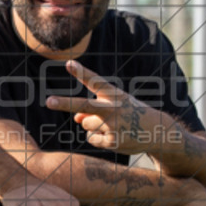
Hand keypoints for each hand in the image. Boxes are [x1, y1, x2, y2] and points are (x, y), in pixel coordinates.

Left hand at [46, 60, 173, 154]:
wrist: (157, 130)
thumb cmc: (130, 112)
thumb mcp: (114, 104)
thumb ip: (91, 108)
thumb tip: (75, 119)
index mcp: (114, 94)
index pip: (95, 81)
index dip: (81, 72)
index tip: (68, 63)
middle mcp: (113, 108)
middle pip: (83, 106)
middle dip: (65, 103)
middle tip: (48, 101)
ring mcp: (113, 126)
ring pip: (85, 123)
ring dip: (92, 125)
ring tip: (113, 124)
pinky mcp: (113, 142)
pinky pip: (91, 138)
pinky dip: (98, 138)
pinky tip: (114, 136)